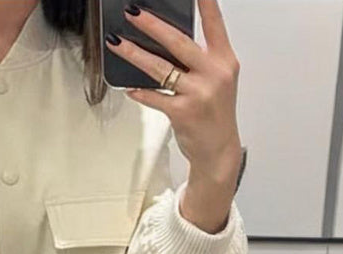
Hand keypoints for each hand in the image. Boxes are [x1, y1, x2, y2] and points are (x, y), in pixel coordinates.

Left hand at [106, 0, 242, 186]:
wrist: (218, 150)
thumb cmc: (214, 113)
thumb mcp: (216, 81)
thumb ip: (199, 62)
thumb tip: (166, 44)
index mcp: (225, 60)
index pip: (215, 24)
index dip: (205, 3)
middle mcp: (213, 73)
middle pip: (178, 42)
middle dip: (152, 24)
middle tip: (133, 13)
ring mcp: (198, 93)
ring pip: (160, 68)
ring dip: (134, 54)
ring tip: (117, 43)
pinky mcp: (182, 112)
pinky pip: (154, 97)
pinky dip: (140, 92)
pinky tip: (129, 87)